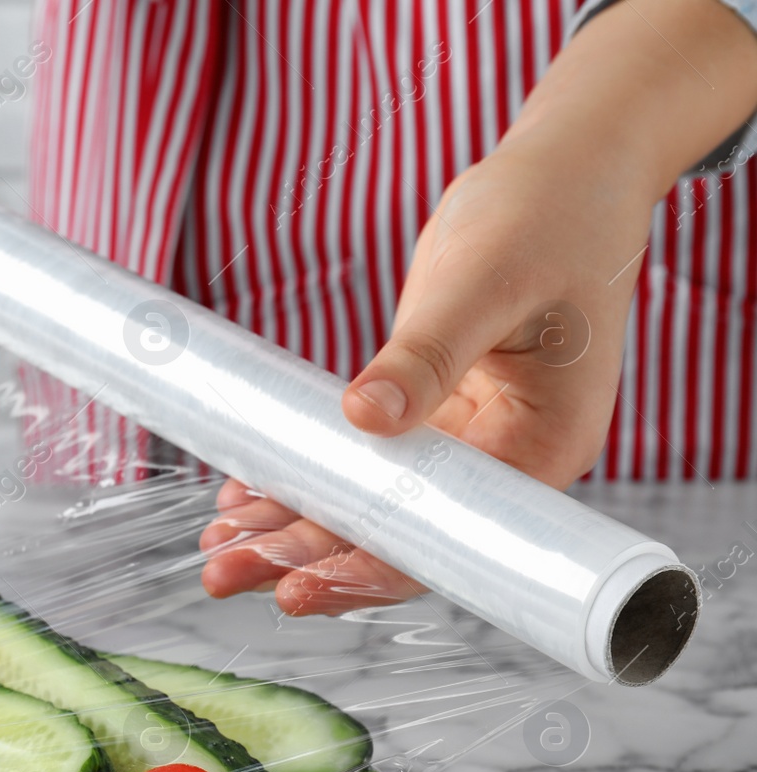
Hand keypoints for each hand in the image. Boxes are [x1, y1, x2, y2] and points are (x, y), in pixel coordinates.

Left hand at [199, 0, 756, 615]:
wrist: (563, 176)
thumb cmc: (545, 218)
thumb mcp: (485, 280)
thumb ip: (428, 353)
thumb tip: (366, 416)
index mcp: (542, 450)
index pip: (448, 537)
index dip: (370, 569)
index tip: (298, 586)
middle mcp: (503, 463)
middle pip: (396, 535)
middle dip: (305, 558)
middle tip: (221, 574)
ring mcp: (464, 442)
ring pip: (369, 505)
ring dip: (291, 528)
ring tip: (217, 547)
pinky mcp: (431, 415)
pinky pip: (362, 464)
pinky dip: (304, 478)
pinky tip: (244, 496)